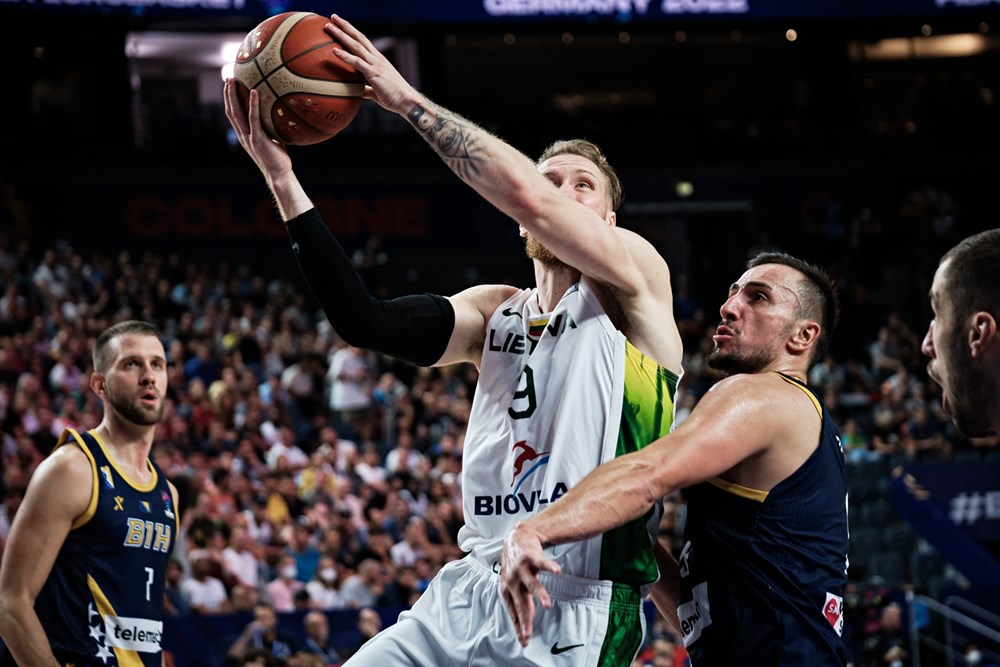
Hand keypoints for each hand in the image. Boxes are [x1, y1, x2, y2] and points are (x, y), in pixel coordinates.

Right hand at [222, 78, 291, 182]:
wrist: (279, 174)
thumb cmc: (278, 158)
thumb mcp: (272, 140)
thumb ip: (271, 128)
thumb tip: (280, 115)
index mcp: (244, 135)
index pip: (232, 115)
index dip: (228, 100)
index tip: (229, 86)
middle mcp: (243, 135)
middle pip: (230, 110)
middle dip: (227, 94)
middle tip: (228, 78)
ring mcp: (248, 137)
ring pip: (236, 112)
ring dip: (233, 95)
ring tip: (234, 80)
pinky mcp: (257, 139)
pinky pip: (253, 118)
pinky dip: (252, 104)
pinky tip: (254, 91)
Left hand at [324, 14, 415, 113]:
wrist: (407, 101)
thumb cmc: (395, 97)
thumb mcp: (378, 91)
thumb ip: (367, 89)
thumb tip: (359, 91)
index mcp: (378, 60)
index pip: (363, 41)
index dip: (352, 31)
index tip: (341, 24)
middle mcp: (377, 58)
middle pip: (359, 37)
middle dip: (345, 26)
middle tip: (333, 17)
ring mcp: (376, 65)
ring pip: (356, 45)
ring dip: (341, 35)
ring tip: (328, 27)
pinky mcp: (374, 74)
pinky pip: (357, 63)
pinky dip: (345, 56)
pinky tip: (335, 50)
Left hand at [500, 522, 560, 646]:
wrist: (516, 537)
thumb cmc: (515, 565)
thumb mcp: (513, 584)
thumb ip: (520, 601)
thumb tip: (525, 623)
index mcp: (507, 589)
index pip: (514, 612)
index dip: (518, 627)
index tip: (525, 641)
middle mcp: (512, 580)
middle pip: (521, 604)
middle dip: (525, 621)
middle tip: (528, 635)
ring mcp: (521, 568)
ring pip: (532, 585)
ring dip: (540, 595)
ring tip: (547, 605)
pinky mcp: (531, 557)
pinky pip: (542, 563)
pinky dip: (550, 567)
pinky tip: (557, 571)